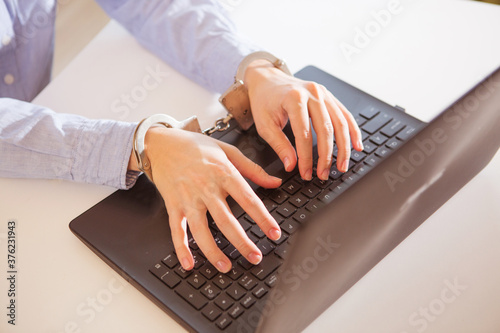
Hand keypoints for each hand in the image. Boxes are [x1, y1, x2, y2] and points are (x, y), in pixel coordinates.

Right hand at [129, 127, 281, 272]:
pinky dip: (181, 248)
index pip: (247, 199)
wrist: (160, 143)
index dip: (263, 218)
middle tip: (255, 257)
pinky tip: (189, 263)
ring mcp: (187, 198)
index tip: (274, 233)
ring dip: (213, 251)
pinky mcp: (173, 205)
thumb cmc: (195, 146)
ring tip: (226, 267)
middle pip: (226, 220)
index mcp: (223, 172)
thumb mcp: (227, 151)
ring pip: (201, 229)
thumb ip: (252, 169)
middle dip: (241, 242)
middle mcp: (205, 187)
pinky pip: (176, 230)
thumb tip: (275, 181)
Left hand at [244, 60, 363, 180]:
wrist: (267, 79)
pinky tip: (357, 145)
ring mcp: (323, 93)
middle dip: (327, 156)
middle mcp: (312, 93)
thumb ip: (279, 145)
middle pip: (326, 129)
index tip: (306, 173)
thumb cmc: (264, 100)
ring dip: (344, 147)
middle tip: (324, 174)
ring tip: (342, 166)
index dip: (306, 157)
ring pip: (340, 123)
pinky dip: (352, 131)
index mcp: (294, 99)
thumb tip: (291, 165)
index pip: (304, 134)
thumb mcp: (265, 125)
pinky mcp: (329, 95)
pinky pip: (345, 114)